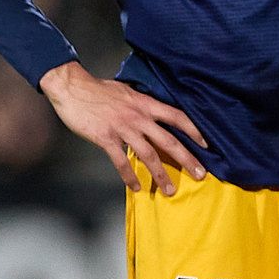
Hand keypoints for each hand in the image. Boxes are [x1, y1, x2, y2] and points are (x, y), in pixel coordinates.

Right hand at [39, 62, 207, 195]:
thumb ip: (140, 103)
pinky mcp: (106, 138)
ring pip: (148, 155)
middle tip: (200, 175)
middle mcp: (138, 116)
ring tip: (171, 190)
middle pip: (169, 140)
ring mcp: (122, 128)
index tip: (206, 145)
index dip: (194, 131)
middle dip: (187, 159)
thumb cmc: (97, 89)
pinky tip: (136, 187)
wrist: (72, 88)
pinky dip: (129, 177)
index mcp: (144, 103)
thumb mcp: (125, 91)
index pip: (177, 116)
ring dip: (161, 175)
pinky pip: (121, 162)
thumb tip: (152, 110)